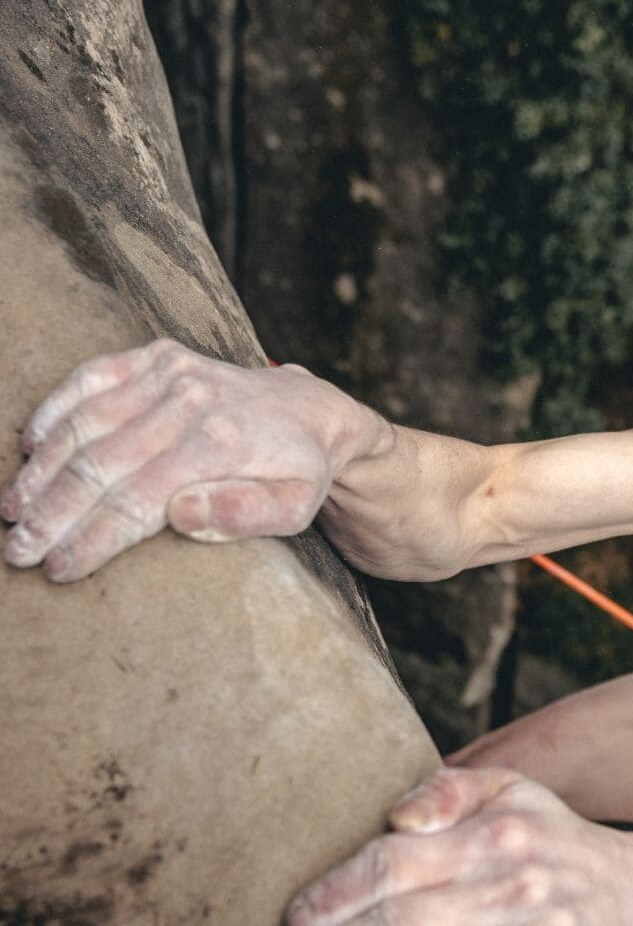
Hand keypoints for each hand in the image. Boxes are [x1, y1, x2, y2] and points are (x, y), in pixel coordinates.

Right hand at [1, 338, 376, 580]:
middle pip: (100, 465)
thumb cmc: (297, 471)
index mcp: (220, 443)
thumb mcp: (295, 508)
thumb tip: (181, 514)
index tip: (59, 569)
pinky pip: (90, 378)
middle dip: (53, 514)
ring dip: (42, 472)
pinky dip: (54, 411)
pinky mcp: (156, 356)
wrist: (310, 411)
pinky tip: (30, 448)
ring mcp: (170, 373)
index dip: (92, 538)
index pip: (137, 500)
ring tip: (13, 513)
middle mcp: (189, 400)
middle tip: (18, 551)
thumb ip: (246, 515)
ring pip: (85, 424)